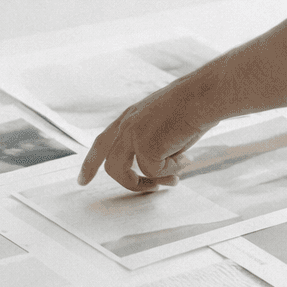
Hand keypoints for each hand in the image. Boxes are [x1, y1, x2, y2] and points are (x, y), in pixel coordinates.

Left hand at [77, 75, 217, 191]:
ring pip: (125, 174)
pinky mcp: (146, 147)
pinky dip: (173, 170)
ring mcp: (133, 136)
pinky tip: (187, 157)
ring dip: (151, 183)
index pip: (102, 143)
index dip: (90, 164)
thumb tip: (162, 171)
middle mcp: (126, 126)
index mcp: (129, 117)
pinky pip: (155, 173)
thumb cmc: (194, 106)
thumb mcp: (164, 123)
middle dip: (130, 185)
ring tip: (174, 180)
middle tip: (153, 190)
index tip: (82, 181)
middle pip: (110, 166)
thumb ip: (154, 142)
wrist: (203, 96)